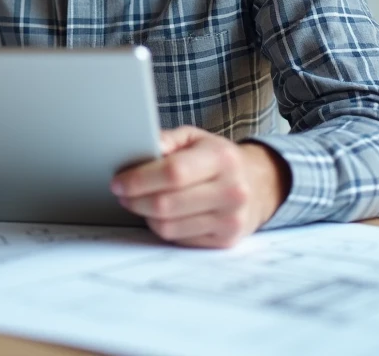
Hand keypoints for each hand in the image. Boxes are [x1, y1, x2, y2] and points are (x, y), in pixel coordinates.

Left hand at [110, 126, 289, 247]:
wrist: (259, 185)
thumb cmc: (219, 159)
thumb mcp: (196, 138)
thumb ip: (168, 140)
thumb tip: (142, 146)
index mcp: (222, 159)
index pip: (173, 173)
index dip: (139, 179)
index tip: (119, 181)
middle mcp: (231, 191)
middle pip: (167, 204)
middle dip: (135, 199)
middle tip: (121, 193)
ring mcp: (230, 219)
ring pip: (169, 226)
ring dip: (144, 215)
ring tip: (137, 202)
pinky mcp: (225, 240)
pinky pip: (179, 239)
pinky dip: (162, 227)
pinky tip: (160, 214)